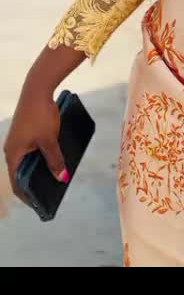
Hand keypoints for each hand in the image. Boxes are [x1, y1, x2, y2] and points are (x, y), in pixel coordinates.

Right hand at [4, 78, 67, 203]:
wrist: (37, 89)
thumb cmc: (40, 115)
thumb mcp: (49, 140)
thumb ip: (55, 160)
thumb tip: (61, 178)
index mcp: (13, 155)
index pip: (17, 183)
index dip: (28, 196)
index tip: (41, 205)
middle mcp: (11, 150)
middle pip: (22, 173)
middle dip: (35, 183)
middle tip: (51, 193)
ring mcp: (17, 141)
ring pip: (27, 161)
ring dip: (39, 169)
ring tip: (55, 177)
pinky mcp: (23, 133)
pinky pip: (30, 151)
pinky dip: (40, 158)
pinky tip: (54, 159)